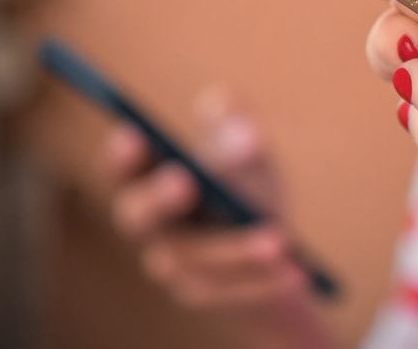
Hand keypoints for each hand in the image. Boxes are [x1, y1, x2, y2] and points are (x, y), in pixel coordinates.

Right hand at [102, 87, 306, 310]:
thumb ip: (241, 124)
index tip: (133, 134)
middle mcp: (152, 225)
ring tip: (279, 239)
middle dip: (156, 198)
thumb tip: (244, 136)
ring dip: (234, 249)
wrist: (277, 247)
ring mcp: (173, 263)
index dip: (122, 155)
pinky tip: (296, 274)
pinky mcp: (202, 294)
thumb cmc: (250, 184)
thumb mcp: (251, 149)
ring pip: (191, 259)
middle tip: (185, 182)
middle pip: (137, 217)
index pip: (125, 169)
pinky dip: (262, 283)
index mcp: (154, 179)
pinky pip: (225, 293)